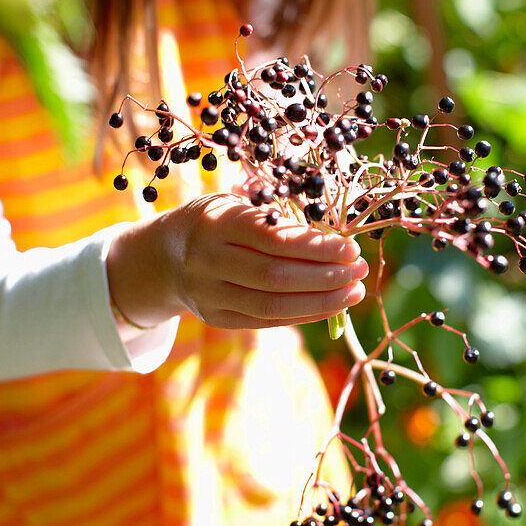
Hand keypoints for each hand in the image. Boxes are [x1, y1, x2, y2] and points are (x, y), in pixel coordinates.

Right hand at [106, 193, 367, 330]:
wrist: (165, 255)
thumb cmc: (217, 222)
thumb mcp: (238, 205)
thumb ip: (278, 218)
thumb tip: (336, 238)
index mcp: (216, 223)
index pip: (273, 239)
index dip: (316, 247)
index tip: (351, 247)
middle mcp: (208, 261)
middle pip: (275, 276)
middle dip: (325, 276)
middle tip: (361, 271)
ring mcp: (209, 294)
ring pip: (273, 305)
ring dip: (321, 301)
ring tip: (354, 292)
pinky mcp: (217, 318)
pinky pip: (267, 320)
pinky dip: (304, 314)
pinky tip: (332, 305)